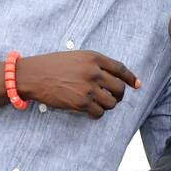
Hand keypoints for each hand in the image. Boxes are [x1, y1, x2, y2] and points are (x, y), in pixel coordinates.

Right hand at [15, 50, 140, 118]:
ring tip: (101, 104)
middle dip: (119, 95)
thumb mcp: (76, 57)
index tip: (137, 85)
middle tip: (114, 97)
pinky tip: (91, 111)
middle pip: (119, 87)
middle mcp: (93, 72)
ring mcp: (88, 88)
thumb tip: (113, 76)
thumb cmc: (53, 65)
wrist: (33, 75)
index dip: (131, 78)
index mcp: (93, 57)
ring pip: (111, 102)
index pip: (121, 69)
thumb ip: (95, 64)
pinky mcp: (81, 103)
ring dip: (109, 105)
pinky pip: (99, 112)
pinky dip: (97, 113)